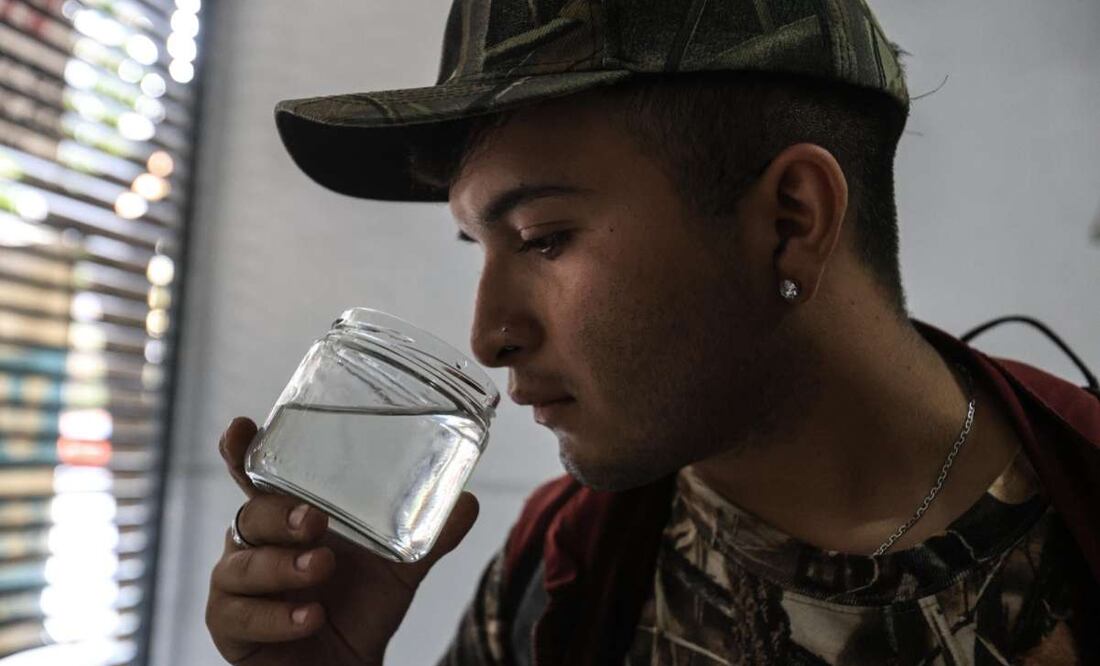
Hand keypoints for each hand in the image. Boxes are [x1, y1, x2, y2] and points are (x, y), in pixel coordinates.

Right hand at [205, 417, 478, 664]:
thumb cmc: (358, 607)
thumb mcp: (397, 569)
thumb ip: (428, 537)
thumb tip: (468, 502)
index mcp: (286, 517)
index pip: (257, 477)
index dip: (242, 452)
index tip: (242, 427)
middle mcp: (255, 545)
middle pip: (250, 515)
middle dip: (280, 514)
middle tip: (315, 519)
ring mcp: (236, 586)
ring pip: (240, 566)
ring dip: (282, 566)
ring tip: (321, 566)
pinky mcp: (230, 628)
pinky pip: (237, 616)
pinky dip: (277, 617)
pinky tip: (310, 617)